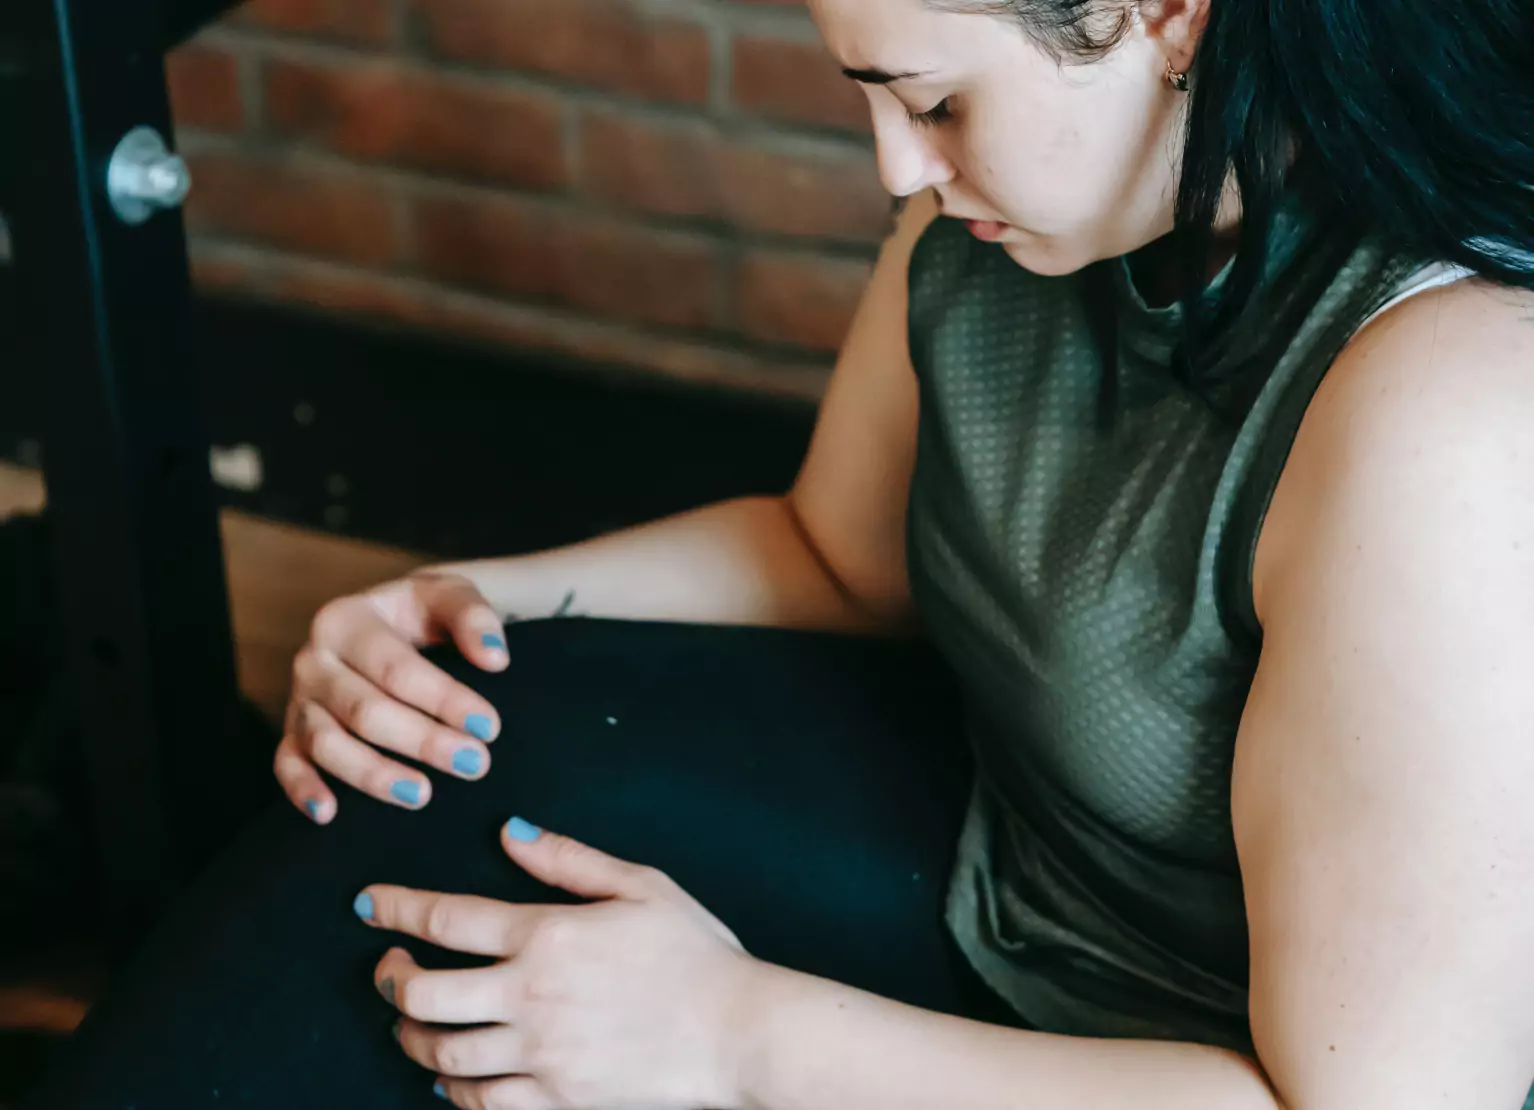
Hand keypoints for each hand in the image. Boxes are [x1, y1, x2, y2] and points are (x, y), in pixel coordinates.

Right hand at [275, 571, 509, 821]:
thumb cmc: (422, 613)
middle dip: (421, 741)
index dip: (443, 699)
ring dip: (373, 774)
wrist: (390, 622)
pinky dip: (302, 789)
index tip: (488, 726)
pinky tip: (329, 813)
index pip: (396, 668)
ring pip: (327, 743)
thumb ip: (474, 619)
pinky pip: (287, 764)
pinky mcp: (292, 733)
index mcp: (346, 620)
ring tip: (422, 794)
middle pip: (365, 710)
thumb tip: (495, 658)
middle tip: (474, 763)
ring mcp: (299, 700)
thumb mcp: (450, 596)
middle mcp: (313, 660)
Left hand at [356, 820, 760, 1109]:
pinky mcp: (557, 1099)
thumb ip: (568, 859)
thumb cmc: (695, 953)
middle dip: (391, 978)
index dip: (396, 908)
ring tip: (411, 1022)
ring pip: (442, 1053)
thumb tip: (510, 833)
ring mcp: (541, 1054)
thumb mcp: (641, 885)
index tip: (368, 905)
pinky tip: (451, 1077)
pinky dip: (454, 1090)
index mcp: (549, 934)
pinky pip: (481, 1102)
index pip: (447, 918)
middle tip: (389, 968)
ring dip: (413, 1035)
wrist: (737, 1032)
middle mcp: (531, 996)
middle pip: (424, 992)